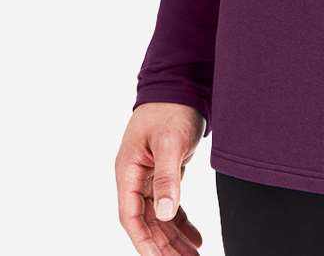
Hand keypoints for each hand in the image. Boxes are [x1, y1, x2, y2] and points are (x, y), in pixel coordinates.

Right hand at [115, 102, 205, 255]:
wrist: (180, 83)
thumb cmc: (171, 108)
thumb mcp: (171, 141)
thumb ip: (167, 177)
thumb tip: (166, 212)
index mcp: (128, 171)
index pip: (131, 216)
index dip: (144, 241)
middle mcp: (135, 177)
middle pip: (147, 222)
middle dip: (163, 247)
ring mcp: (149, 176)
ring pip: (159, 217)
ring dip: (173, 239)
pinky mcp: (164, 172)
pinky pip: (170, 205)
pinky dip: (181, 222)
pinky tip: (195, 238)